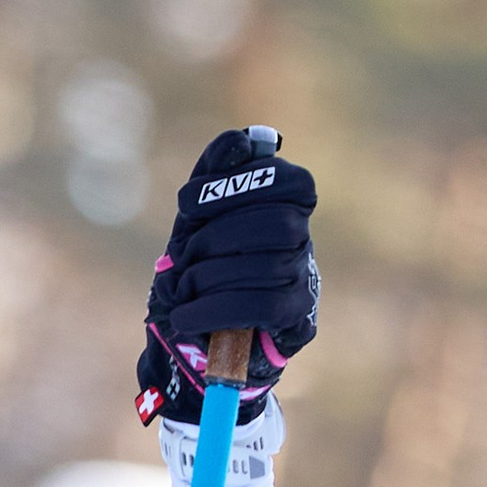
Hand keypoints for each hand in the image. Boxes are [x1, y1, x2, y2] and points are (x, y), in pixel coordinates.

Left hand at [135, 128, 317, 428]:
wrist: (193, 346)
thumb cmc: (198, 275)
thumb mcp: (195, 223)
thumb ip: (216, 176)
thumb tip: (249, 139)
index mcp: (285, 205)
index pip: (285, 180)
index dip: (235, 186)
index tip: (188, 203)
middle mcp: (303, 237)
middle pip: (276, 222)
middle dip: (216, 238)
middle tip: (184, 257)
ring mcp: (304, 276)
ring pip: (267, 263)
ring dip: (208, 277)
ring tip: (182, 292)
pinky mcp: (297, 318)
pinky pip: (262, 305)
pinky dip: (212, 309)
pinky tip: (186, 315)